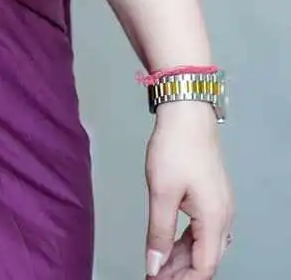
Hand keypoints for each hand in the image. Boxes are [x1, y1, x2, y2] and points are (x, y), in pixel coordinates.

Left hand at [144, 103, 232, 277]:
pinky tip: (170, 244)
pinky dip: (187, 242)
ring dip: (182, 258)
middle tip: (154, 276)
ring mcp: (220, 206)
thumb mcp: (161, 192)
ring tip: (158, 265)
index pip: (204, 267)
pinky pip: (203, 230)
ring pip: (205, 245)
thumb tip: (155, 266)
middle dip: (181, 272)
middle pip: (206, 259)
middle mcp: (223, 217)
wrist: (187, 113)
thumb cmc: (175, 148)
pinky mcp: (213, 196)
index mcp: (214, 219)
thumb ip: (159, 232)